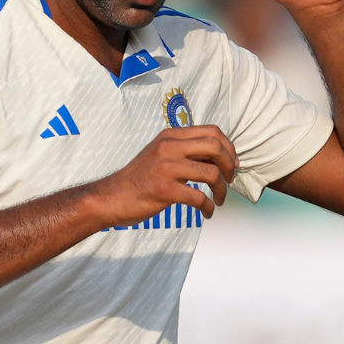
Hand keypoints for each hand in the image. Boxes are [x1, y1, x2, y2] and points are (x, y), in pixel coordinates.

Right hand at [89, 126, 237, 226]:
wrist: (111, 197)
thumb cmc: (139, 178)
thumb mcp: (161, 155)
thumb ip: (185, 151)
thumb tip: (217, 156)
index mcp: (170, 136)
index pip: (211, 132)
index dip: (228, 147)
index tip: (232, 163)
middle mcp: (168, 147)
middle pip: (215, 147)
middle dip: (229, 165)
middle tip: (230, 179)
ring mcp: (166, 168)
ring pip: (210, 173)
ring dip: (222, 189)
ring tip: (219, 199)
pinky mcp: (164, 190)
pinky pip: (198, 197)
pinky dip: (208, 207)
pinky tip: (207, 212)